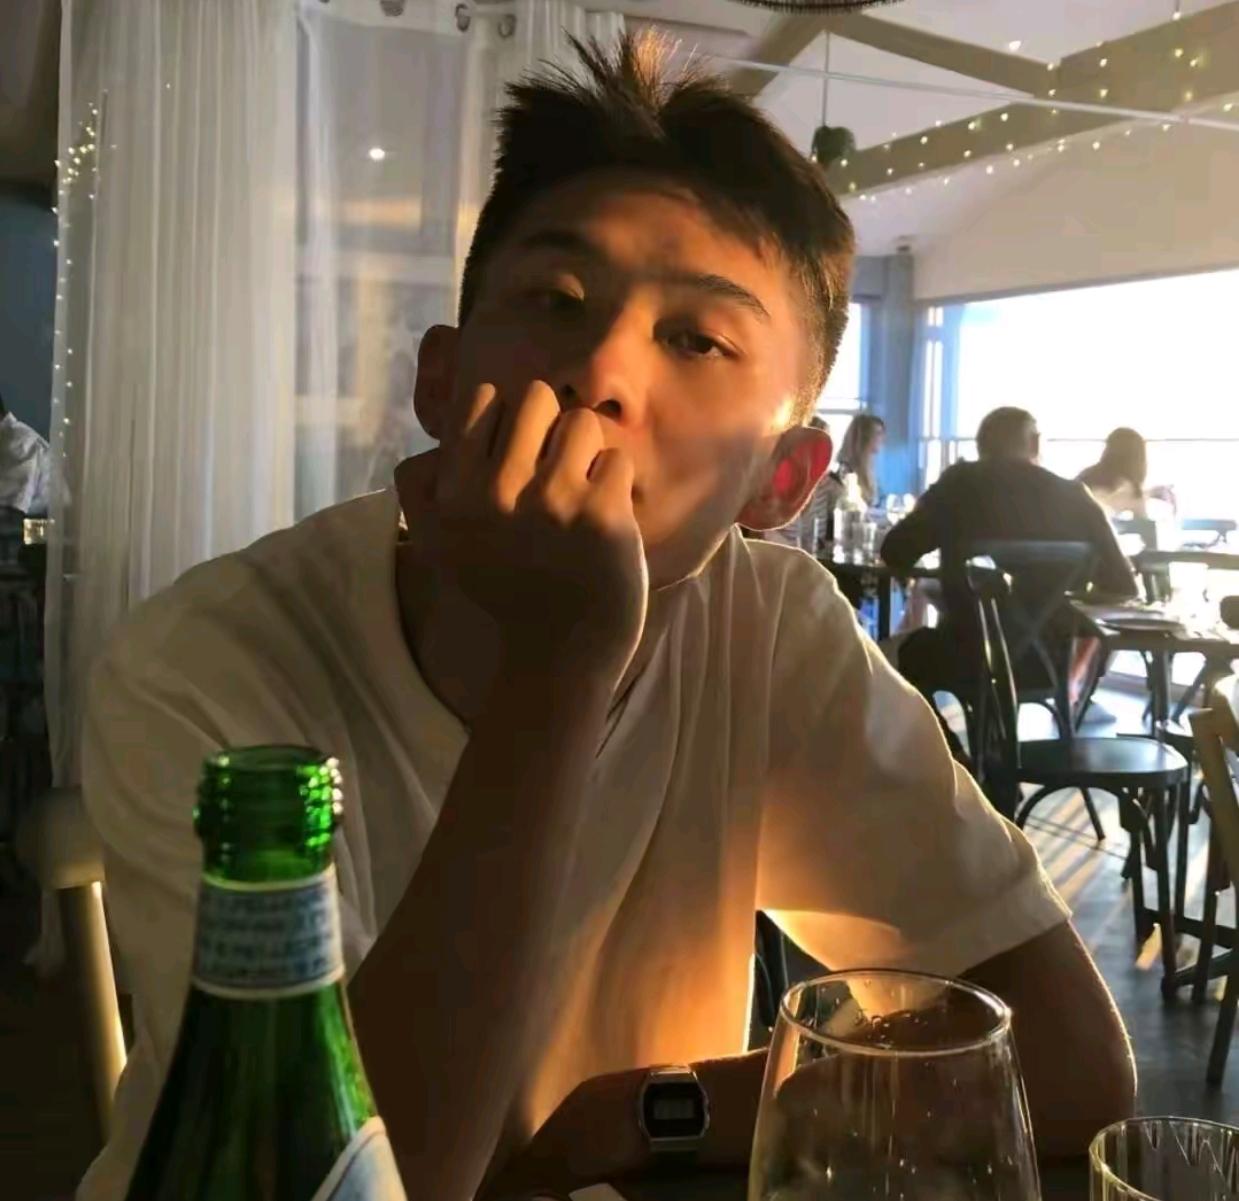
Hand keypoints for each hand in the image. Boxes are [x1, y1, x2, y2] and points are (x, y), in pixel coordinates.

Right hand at [395, 381, 647, 683]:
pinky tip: (601, 519)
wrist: (556, 655)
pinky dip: (615, 486)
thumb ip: (423, 490)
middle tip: (554, 469)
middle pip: (536, 396)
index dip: (506, 416)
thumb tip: (432, 443)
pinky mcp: (601, 514)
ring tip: (579, 493)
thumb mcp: (439, 545)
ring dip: (586, 453)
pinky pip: (616, 460)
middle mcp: (497, 489)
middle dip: (550, 426)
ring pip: (580, 423)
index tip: (515, 454)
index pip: (481, 397)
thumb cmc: (503, 591)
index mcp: (455, 491)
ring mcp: (552, 499)